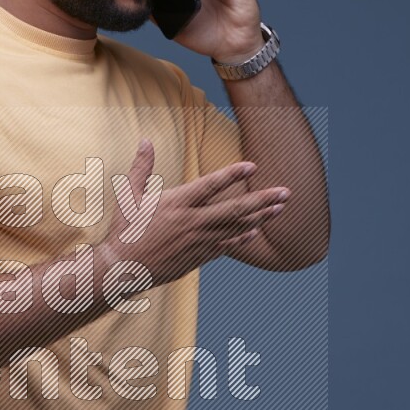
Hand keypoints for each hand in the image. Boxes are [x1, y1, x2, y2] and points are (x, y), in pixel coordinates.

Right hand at [101, 140, 290, 287]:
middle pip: (234, 209)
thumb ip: (141, 167)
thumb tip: (145, 140)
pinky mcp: (198, 257)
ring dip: (260, 217)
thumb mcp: (129, 195)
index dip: (232, 174)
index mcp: (176, 204)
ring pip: (236, 228)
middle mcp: (192, 222)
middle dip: (263, 200)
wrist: (123, 269)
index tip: (252, 165)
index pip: (210, 185)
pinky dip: (242, 238)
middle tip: (286, 192)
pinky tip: (256, 231)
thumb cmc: (124, 230)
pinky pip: (226, 246)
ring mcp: (198, 241)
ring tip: (280, 209)